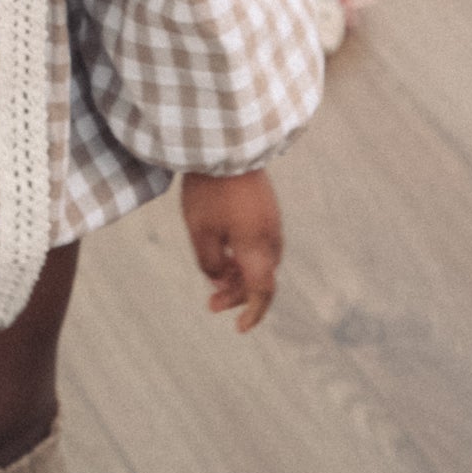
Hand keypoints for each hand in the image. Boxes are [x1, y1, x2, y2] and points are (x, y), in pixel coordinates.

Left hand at [180, 169, 281, 331]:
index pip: (262, 291)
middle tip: (211, 304)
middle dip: (238, 294)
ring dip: (239, 275)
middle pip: (261, 278)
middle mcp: (270, 236)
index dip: (253, 313)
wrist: (225, 145)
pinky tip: (223, 252)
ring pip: (261, 261)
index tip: (238, 328)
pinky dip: (243, 256)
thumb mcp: (200, 231)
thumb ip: (209, 262)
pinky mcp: (265, 207)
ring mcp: (271, 220)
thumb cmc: (209, 190)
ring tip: (214, 277)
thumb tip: (217, 279)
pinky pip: (260, 243)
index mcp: (256, 246)